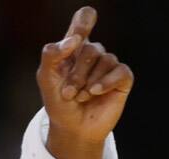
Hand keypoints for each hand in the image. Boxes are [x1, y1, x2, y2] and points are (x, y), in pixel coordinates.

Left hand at [37, 7, 133, 146]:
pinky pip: (120, 71)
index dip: (84, 21)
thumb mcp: (46, 78)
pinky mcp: (121, 79)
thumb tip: (74, 40)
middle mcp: (93, 54)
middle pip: (91, 48)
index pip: (84, 20)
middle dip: (77, 73)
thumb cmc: (58, 102)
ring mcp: (108, 65)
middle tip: (68, 92)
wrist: (71, 128)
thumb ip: (52, 55)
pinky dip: (105, 82)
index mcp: (74, 48)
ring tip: (79, 97)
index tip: (78, 35)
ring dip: (88, 82)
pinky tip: (95, 92)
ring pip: (106, 59)